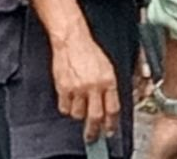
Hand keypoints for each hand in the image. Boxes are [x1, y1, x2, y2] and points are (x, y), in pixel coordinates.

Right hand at [50, 27, 121, 141]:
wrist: (72, 40)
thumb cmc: (89, 51)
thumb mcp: (107, 67)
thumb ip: (108, 88)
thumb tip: (109, 108)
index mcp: (108, 80)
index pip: (113, 109)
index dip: (111, 124)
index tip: (109, 131)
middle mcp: (94, 85)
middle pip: (95, 117)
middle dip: (94, 131)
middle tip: (92, 137)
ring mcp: (78, 88)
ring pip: (78, 114)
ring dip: (79, 114)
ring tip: (79, 105)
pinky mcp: (63, 88)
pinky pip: (65, 108)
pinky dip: (67, 107)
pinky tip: (69, 99)